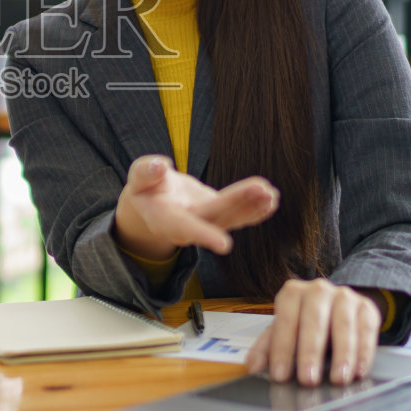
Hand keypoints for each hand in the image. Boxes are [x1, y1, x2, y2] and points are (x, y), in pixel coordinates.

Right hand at [112, 155, 278, 260]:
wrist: (153, 202)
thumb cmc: (145, 187)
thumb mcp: (138, 175)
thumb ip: (146, 172)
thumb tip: (159, 166)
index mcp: (165, 220)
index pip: (185, 227)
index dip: (204, 234)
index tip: (225, 245)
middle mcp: (188, 228)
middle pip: (216, 216)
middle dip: (240, 204)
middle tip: (263, 191)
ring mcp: (205, 223)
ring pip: (231, 218)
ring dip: (253, 207)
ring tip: (272, 194)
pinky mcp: (218, 217)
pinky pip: (238, 217)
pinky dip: (255, 211)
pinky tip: (272, 202)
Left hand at [245, 278, 382, 386]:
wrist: (337, 306)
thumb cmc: (304, 321)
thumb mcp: (284, 330)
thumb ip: (267, 347)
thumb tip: (252, 367)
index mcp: (293, 293)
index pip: (285, 320)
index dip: (282, 348)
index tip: (280, 375)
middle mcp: (319, 290)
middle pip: (314, 321)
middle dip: (310, 353)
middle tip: (308, 380)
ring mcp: (345, 296)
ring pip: (343, 325)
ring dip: (342, 355)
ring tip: (338, 379)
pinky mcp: (367, 308)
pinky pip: (367, 330)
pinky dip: (363, 353)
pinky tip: (358, 371)